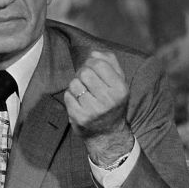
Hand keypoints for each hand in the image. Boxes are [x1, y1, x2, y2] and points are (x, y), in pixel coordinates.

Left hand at [64, 50, 132, 165]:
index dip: (92, 63)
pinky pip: (68, 96)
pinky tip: (79, 103)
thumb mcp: (119, 83)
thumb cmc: (112, 103)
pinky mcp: (79, 117)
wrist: (108, 134)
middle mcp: (108, 100)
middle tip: (87, 82)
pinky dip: (71, 97)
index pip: (99, 64)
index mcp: (120, 89)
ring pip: (74, 83)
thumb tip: (94, 53)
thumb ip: (110, 63)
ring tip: (84, 94)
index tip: (93, 70)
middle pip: (85, 72)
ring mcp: (93, 110)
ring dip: (76, 86)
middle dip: (83, 74)